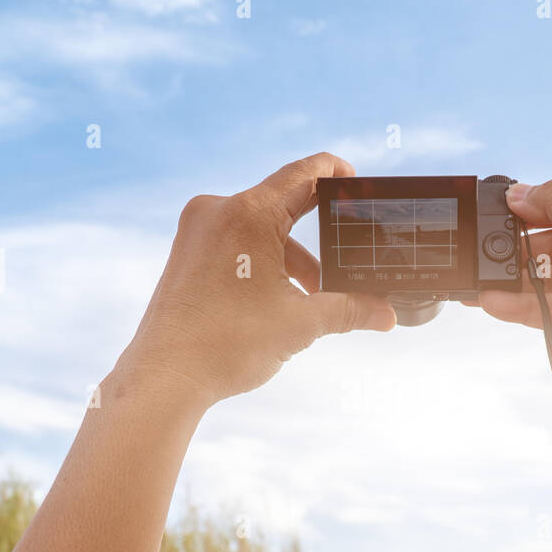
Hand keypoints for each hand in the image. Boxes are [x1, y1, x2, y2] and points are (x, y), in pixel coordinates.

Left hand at [122, 152, 396, 407]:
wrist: (165, 378)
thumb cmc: (227, 345)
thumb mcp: (300, 324)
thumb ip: (349, 310)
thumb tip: (386, 315)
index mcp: (248, 213)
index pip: (302, 175)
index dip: (334, 172)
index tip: (354, 178)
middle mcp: (217, 211)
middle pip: (282, 207)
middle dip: (317, 240)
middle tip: (346, 258)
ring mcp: (196, 231)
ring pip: (260, 231)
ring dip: (291, 261)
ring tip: (313, 301)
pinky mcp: (186, 253)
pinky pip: (236, 244)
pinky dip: (263, 264)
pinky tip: (279, 300)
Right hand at [478, 180, 551, 406]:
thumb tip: (519, 192)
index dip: (540, 204)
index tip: (502, 207)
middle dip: (522, 245)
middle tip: (484, 246)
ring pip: (549, 274)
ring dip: (515, 278)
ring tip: (479, 278)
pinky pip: (547, 305)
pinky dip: (520, 303)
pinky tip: (491, 300)